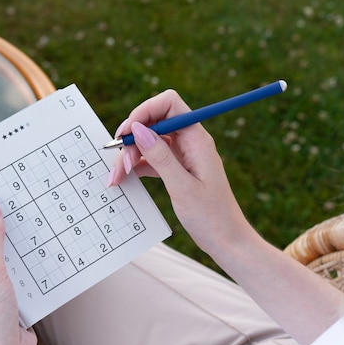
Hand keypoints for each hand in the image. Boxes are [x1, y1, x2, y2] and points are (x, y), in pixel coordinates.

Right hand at [108, 90, 251, 255]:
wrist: (226, 240)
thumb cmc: (211, 216)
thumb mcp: (182, 187)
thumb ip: (160, 156)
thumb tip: (138, 129)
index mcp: (197, 139)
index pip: (169, 104)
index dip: (144, 111)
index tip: (126, 132)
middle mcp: (190, 141)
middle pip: (154, 122)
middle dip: (132, 138)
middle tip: (120, 164)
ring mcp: (183, 155)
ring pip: (149, 141)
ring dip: (130, 155)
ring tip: (117, 177)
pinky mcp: (177, 169)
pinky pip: (152, 158)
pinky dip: (137, 166)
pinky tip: (126, 179)